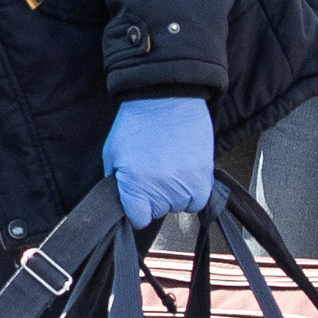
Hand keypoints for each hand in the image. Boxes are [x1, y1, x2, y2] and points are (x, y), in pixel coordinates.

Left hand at [102, 95, 217, 228]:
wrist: (165, 98)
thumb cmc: (136, 124)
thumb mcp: (113, 155)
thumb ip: (117, 184)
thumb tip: (121, 203)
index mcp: (135, 186)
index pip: (138, 219)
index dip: (136, 208)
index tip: (137, 197)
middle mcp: (161, 190)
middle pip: (159, 211)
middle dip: (155, 197)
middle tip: (153, 171)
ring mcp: (185, 184)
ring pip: (179, 206)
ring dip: (174, 193)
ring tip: (170, 168)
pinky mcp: (204, 176)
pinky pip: (198, 201)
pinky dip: (192, 193)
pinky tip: (184, 175)